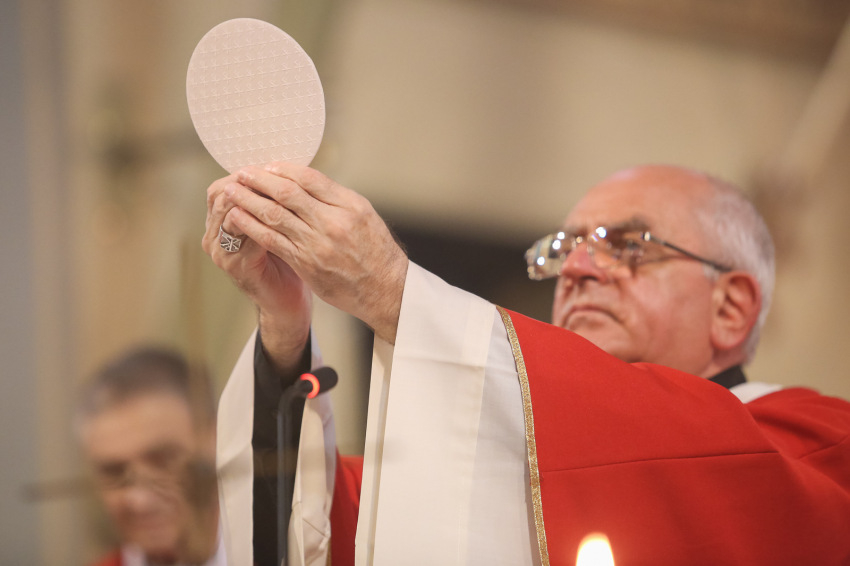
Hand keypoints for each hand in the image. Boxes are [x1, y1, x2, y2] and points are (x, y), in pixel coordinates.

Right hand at [202, 174, 310, 372]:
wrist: (288, 302)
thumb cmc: (287, 261)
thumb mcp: (278, 225)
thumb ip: (273, 201)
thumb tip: (285, 168)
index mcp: (221, 221)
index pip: (223, 186)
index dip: (247, 174)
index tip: (274, 166)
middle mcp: (214, 235)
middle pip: (222, 194)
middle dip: (250, 183)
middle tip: (277, 176)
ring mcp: (221, 251)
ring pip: (230, 211)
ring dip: (256, 199)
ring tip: (281, 193)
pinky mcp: (234, 266)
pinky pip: (244, 235)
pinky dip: (264, 222)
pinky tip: (284, 217)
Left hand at [222, 163, 407, 343]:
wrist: (385, 290)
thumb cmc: (376, 252)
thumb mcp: (365, 216)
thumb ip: (336, 200)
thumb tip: (304, 183)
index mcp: (350, 205)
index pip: (310, 178)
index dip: (283, 169)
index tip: (267, 165)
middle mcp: (334, 222)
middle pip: (288, 193)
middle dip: (260, 180)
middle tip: (241, 172)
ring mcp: (318, 244)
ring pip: (276, 215)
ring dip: (249, 201)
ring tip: (232, 191)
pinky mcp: (307, 264)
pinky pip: (273, 241)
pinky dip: (252, 227)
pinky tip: (239, 217)